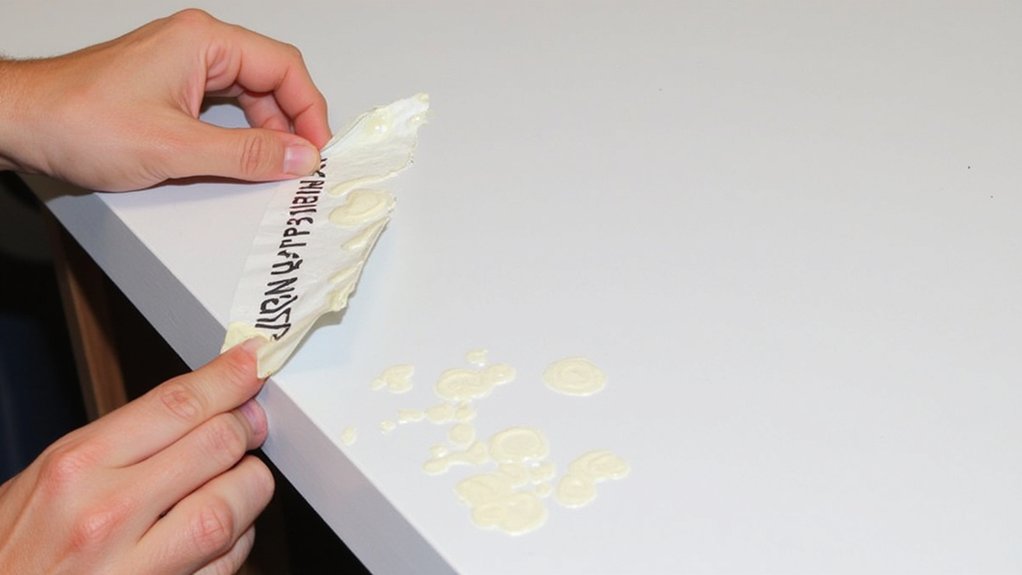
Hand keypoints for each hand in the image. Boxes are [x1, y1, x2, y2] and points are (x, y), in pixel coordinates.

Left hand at [0, 9, 329, 190]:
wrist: (22, 123)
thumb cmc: (80, 120)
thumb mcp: (176, 147)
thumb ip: (246, 154)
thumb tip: (298, 157)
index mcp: (204, 41)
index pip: (284, 66)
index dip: (309, 110)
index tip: (316, 149)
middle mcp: (196, 46)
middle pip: (271, 79)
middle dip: (291, 122)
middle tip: (301, 163)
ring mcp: (182, 66)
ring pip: (249, 95)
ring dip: (266, 131)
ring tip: (274, 167)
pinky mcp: (170, 88)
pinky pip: (223, 107)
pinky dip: (240, 133)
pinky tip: (241, 158)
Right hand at [0, 340, 272, 573]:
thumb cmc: (15, 552)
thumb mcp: (50, 478)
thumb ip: (122, 441)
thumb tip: (196, 407)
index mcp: (76, 469)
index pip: (177, 405)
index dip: (228, 377)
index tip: (251, 363)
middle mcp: (107, 515)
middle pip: (218, 445)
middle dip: (245, 427)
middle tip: (249, 423)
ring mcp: (138, 567)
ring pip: (234, 506)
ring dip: (247, 487)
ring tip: (232, 482)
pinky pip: (229, 561)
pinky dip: (237, 540)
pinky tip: (216, 534)